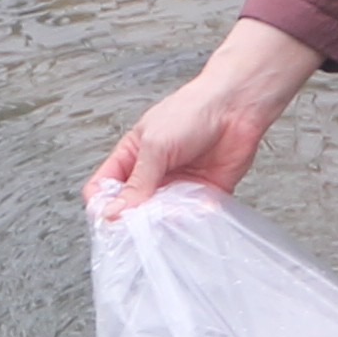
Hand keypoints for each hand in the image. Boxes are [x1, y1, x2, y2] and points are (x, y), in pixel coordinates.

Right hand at [88, 19, 319, 213]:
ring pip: (159, 218)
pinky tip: (186, 217)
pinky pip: (189, 218)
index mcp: (132, 156)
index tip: (106, 219)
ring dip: (160, 224)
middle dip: (131, 220)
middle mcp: (153, 174)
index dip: (101, 204)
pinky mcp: (201, 196)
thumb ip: (136, 182)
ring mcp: (176, 186)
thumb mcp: (155, 145)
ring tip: (162, 221)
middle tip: (133, 229)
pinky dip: (186, 222)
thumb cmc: (193, 111)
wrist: (236, 107)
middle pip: (131, 208)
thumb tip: (114, 212)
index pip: (104, 187)